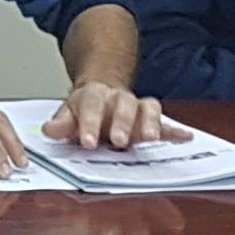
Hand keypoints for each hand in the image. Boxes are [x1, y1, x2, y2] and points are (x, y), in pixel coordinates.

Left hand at [43, 82, 190, 150]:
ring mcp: (136, 107)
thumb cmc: (86, 109)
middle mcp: (118, 98)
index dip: (88, 124)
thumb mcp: (69, 113)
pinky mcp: (151, 118)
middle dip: (121, 123)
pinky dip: (175, 129)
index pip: (91, 105)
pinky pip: (165, 121)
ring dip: (149, 122)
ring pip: (146, 108)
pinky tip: (185, 137)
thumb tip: (49, 130)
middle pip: (122, 105)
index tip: (86, 142)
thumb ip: (62, 123)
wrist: (103, 92)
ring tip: (150, 137)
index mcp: (94, 95)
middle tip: (118, 141)